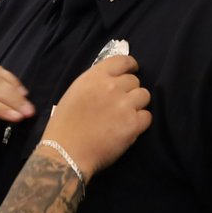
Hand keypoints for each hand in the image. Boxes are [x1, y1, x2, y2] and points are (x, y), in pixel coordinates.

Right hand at [42, 55, 150, 177]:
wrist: (66, 152)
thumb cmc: (64, 125)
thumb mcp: (74, 93)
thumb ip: (94, 83)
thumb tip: (112, 81)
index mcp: (94, 77)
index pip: (123, 61)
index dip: (131, 66)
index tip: (132, 70)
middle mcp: (111, 87)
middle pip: (134, 81)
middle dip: (129, 90)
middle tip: (120, 103)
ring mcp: (124, 105)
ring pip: (144, 96)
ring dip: (137, 104)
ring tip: (126, 115)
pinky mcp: (133, 124)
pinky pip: (147, 116)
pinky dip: (140, 122)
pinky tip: (128, 128)